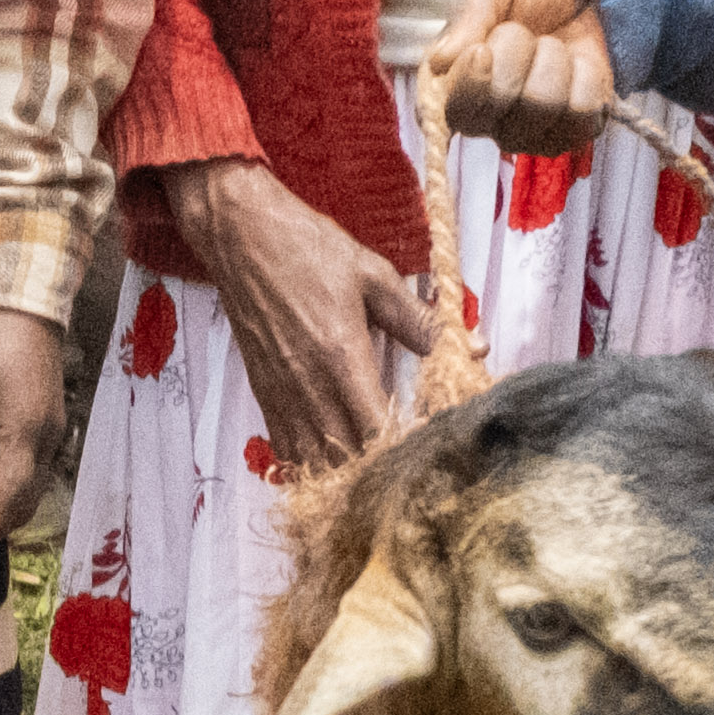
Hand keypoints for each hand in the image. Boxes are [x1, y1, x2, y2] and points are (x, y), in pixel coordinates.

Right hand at [162, 158, 432, 480]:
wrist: (240, 235)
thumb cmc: (307, 248)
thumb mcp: (373, 274)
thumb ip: (420, 319)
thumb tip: (472, 347)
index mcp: (341, 355)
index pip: (378, 430)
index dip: (406, 450)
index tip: (432, 451)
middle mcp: (308, 385)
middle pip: (348, 459)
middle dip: (381, 472)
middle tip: (412, 472)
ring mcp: (281, 394)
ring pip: (315, 464)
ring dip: (346, 476)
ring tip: (376, 479)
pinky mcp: (263, 394)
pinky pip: (287, 451)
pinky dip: (312, 467)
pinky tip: (334, 468)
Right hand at [429, 0, 616, 154]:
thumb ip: (466, 17)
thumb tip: (438, 61)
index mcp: (454, 90)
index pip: (455, 113)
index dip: (472, 82)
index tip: (482, 49)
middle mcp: (489, 122)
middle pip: (502, 102)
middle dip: (516, 52)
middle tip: (520, 32)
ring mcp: (532, 132)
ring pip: (545, 103)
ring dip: (552, 59)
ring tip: (549, 46)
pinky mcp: (574, 132)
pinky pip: (582, 111)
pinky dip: (584, 75)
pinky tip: (575, 66)